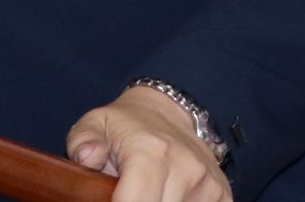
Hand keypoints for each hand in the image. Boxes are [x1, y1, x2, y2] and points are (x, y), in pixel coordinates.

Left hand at [67, 86, 231, 201]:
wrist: (171, 111)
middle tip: (129, 193)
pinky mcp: (222, 193)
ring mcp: (207, 183)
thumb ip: (83, 142)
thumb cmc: (126, 125)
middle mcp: (185, 168)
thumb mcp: (95, 123)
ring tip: (149, 192)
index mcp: (149, 153)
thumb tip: (88, 158)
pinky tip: (168, 195)